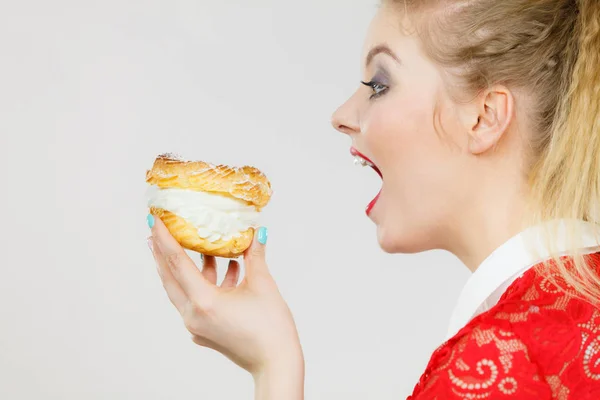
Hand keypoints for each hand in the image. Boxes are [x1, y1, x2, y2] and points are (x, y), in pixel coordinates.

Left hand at [147, 215, 303, 377]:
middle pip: (170, 277)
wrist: (276, 363)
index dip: (164, 238)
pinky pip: (195, 301)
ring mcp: (196, 326)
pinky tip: (224, 269)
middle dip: (163, 252)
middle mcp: (193, 315)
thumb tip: (255, 233)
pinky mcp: (204, 331)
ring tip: (195, 245)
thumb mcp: (263, 285)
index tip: (154, 219)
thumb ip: (254, 256)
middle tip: (157, 229)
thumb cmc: (271, 329)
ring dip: (187, 267)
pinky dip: (204, 283)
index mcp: (204, 301)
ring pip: (182, 289)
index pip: (176, 262)